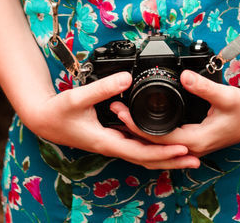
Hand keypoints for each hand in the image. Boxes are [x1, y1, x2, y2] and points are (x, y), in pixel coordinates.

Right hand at [18, 72, 201, 169]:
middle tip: (197, 159)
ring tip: (188, 154)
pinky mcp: (112, 137)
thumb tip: (126, 79)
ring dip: (166, 155)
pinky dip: (153, 146)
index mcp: (107, 141)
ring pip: (144, 154)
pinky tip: (164, 141)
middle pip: (148, 159)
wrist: (43, 120)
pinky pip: (137, 145)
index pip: (141, 152)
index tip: (183, 149)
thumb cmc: (57, 112)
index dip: (163, 152)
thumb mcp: (78, 97)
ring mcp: (113, 143)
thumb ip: (102, 88)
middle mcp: (112, 146)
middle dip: (172, 160)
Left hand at [111, 70, 239, 156]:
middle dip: (132, 128)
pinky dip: (151, 135)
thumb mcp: (224, 95)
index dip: (138, 126)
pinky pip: (166, 142)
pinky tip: (141, 124)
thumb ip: (204, 86)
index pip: (159, 139)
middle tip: (115, 110)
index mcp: (197, 140)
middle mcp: (192, 148)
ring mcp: (192, 147)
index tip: (122, 111)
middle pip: (154, 144)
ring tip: (121, 116)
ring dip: (139, 132)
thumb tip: (186, 76)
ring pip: (159, 146)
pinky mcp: (192, 141)